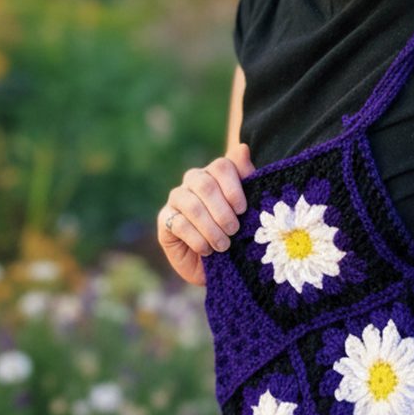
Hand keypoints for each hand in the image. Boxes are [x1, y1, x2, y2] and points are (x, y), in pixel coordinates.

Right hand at [157, 142, 254, 288]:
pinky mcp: (165, 219)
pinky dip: (197, 239)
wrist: (218, 266)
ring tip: (224, 245)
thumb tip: (243, 148)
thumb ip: (247, 179)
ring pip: (192, 205)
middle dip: (222, 211)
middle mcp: (194, 180)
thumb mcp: (248, 210)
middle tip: (234, 230)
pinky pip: (179, 224)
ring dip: (211, 228)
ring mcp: (177, 198)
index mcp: (216, 173)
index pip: (222, 166)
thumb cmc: (236, 234)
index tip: (243, 210)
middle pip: (205, 184)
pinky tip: (207, 250)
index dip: (233, 187)